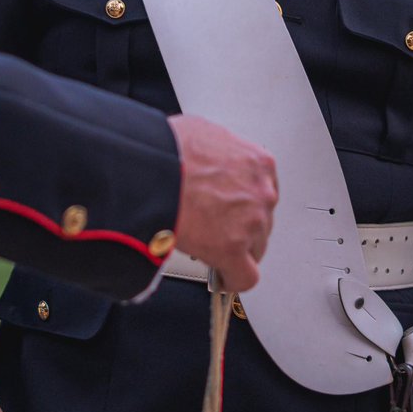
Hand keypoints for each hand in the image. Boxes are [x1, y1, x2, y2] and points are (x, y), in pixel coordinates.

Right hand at [167, 114, 277, 292]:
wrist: (149, 168)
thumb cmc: (166, 149)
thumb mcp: (201, 133)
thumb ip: (215, 151)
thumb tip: (202, 158)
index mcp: (257, 162)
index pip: (262, 191)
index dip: (243, 203)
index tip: (232, 210)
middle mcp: (261, 191)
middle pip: (261, 220)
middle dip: (239, 225)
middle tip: (214, 227)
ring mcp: (251, 221)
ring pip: (254, 247)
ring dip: (234, 248)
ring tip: (208, 247)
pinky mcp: (233, 249)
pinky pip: (245, 276)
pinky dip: (233, 278)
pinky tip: (221, 276)